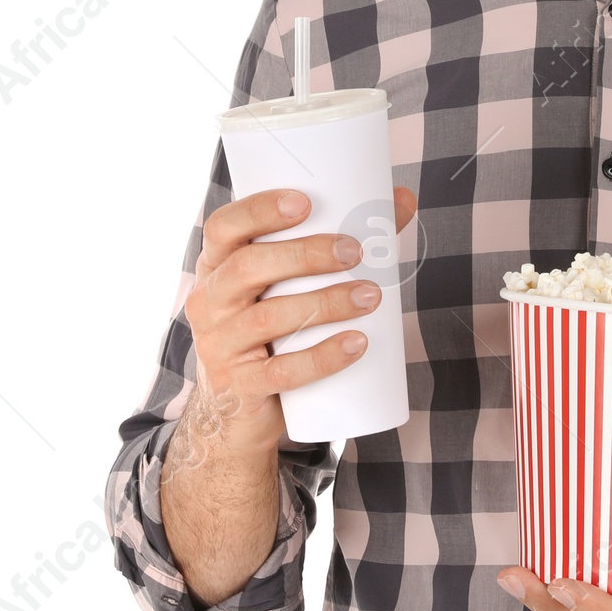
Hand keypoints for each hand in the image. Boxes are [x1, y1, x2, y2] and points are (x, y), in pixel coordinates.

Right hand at [183, 185, 417, 456]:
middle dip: (304, 254)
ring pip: (266, 319)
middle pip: (247, 267)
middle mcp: (209, 301)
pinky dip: (322, 358)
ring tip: (370, 297)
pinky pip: (280, 372)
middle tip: (354, 251)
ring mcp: (219, 346)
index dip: (258, 210)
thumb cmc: (277, 326)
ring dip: (324, 304)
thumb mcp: (291, 283)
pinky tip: (357, 344)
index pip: (222, 227)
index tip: (305, 203)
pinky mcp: (240, 387)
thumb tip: (402, 199)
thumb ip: (344, 239)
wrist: (240, 412)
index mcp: (218, 265)